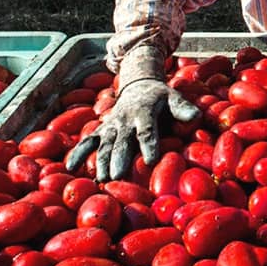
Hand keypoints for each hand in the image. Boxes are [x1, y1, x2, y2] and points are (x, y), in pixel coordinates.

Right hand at [65, 78, 198, 180]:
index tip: (151, 161)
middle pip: (122, 141)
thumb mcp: (174, 97)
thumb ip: (183, 109)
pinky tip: (70, 168)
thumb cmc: (161, 98)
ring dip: (100, 161)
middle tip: (118, 177)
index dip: (149, 145)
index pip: (147, 130)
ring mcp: (111, 126)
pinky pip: (87, 141)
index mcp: (145, 113)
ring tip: (100, 180)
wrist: (138, 85)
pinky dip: (78, 153)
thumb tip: (196, 117)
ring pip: (104, 144)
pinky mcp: (101, 130)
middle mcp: (125, 120)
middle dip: (119, 159)